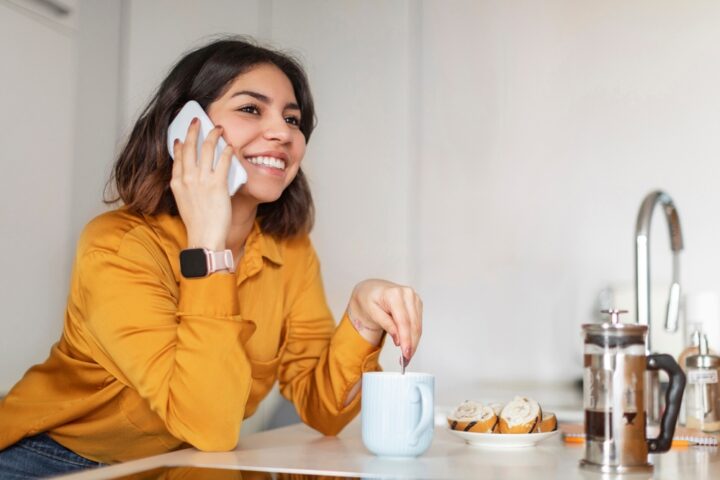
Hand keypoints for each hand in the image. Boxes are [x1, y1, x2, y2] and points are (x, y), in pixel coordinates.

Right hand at [171, 118, 232, 250]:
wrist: (204, 237)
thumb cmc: (198, 224)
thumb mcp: (184, 203)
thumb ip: (187, 188)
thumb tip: (193, 179)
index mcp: (177, 183)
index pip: (177, 158)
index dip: (178, 145)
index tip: (179, 137)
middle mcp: (187, 179)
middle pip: (189, 147)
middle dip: (193, 131)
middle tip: (198, 121)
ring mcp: (202, 180)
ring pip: (206, 149)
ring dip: (212, 135)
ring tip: (218, 128)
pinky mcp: (218, 184)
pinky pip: (223, 161)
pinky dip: (227, 151)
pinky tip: (230, 146)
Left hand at [347, 279, 422, 361]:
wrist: (371, 290)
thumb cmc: (369, 299)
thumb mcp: (371, 312)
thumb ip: (385, 323)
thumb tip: (398, 338)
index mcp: (394, 294)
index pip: (403, 321)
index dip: (406, 339)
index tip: (405, 353)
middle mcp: (407, 294)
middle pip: (413, 325)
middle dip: (411, 344)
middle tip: (406, 360)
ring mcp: (414, 298)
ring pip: (418, 326)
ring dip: (414, 342)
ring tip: (406, 356)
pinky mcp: (417, 304)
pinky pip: (418, 324)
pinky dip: (414, 336)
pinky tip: (408, 345)